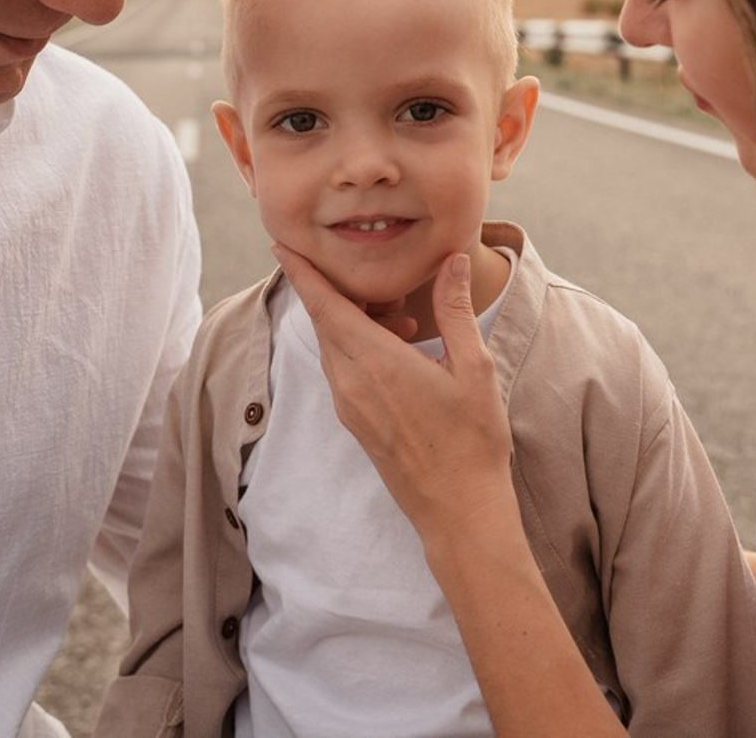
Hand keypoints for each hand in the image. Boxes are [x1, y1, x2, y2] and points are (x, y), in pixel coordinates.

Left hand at [273, 244, 516, 537]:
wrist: (460, 512)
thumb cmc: (472, 441)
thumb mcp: (474, 368)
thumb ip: (456, 309)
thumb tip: (451, 260)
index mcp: (374, 363)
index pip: (323, 305)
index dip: (300, 272)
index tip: (281, 244)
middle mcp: (350, 382)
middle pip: (325, 320)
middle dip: (340, 289)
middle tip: (375, 274)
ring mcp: (348, 405)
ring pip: (333, 344)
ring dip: (355, 319)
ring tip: (404, 317)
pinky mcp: (353, 421)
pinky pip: (342, 368)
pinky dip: (359, 345)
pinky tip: (403, 346)